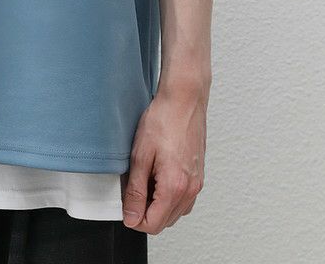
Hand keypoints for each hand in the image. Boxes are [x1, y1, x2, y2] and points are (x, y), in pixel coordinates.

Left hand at [121, 84, 206, 233]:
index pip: (153, 225)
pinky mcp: (199, 176)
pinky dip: (170, 197)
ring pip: (175, 213)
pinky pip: (184, 200)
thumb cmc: (163, 120)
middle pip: (165, 222)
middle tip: (133, 189)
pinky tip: (159, 177)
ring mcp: (197, 184)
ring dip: (158, 206)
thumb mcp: (140, 155)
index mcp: (174, 187)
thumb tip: (131, 217)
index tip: (125, 205)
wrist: (184, 100)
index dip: (134, 219)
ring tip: (146, 179)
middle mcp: (190, 190)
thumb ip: (135, 191)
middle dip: (146, 213)